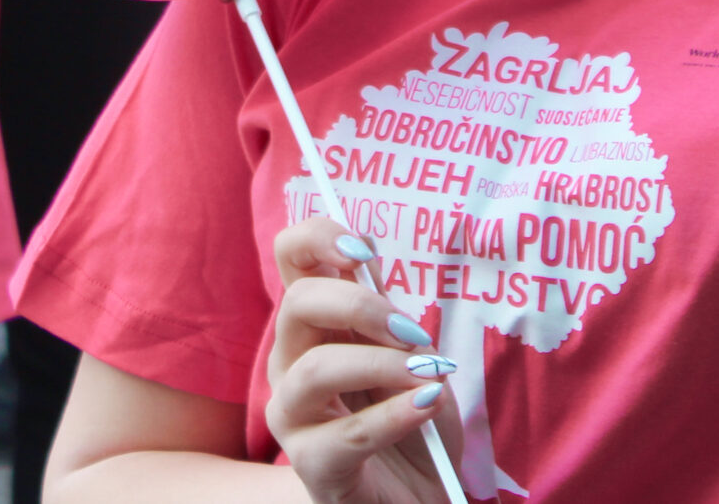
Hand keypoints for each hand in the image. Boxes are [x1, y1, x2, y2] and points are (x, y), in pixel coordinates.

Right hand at [267, 217, 462, 503]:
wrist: (422, 490)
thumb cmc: (413, 415)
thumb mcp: (411, 353)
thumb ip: (389, 315)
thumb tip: (376, 270)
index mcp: (315, 324)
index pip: (291, 258)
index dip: (318, 239)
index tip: (364, 252)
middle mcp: (291, 364)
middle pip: (296, 306)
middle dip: (359, 306)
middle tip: (410, 330)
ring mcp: (293, 418)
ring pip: (312, 371)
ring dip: (378, 364)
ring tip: (427, 375)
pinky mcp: (313, 468)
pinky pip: (345, 436)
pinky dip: (393, 415)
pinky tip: (427, 404)